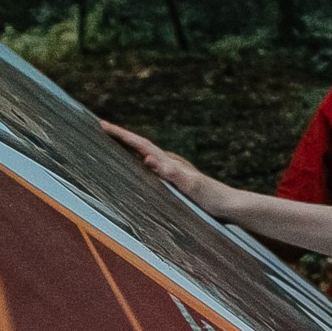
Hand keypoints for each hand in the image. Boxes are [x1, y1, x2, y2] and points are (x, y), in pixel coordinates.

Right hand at [99, 120, 221, 207]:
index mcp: (169, 162)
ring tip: (113, 141)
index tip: (102, 124)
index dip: (121, 134)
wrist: (230, 205)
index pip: (140, 144)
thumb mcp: (190, 185)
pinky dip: (140, 161)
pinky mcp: (177, 180)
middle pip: (140, 145)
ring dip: (129, 147)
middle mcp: (171, 162)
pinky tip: (139, 164)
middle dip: (121, 136)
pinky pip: (152, 167)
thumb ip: (171, 173)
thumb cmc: (211, 198)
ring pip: (145, 154)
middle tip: (101, 127)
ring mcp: (174, 170)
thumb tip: (148, 159)